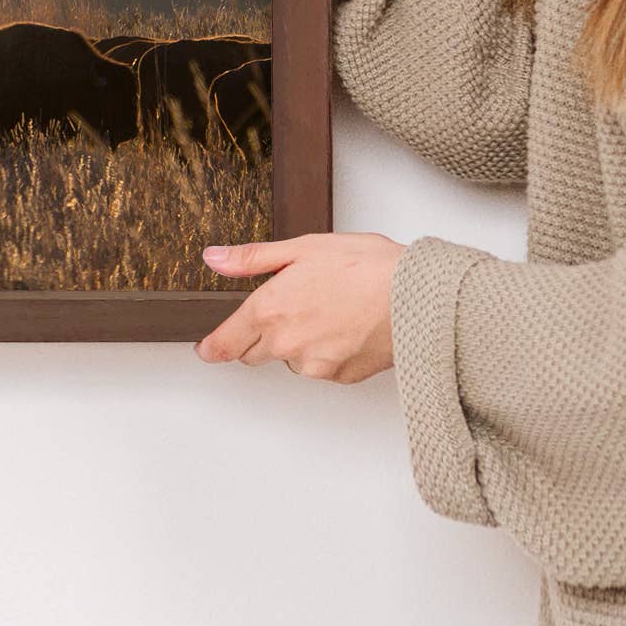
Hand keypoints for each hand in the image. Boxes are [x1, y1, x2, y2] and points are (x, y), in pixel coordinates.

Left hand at [195, 232, 400, 381]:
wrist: (418, 296)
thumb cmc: (366, 266)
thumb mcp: (302, 248)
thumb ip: (251, 259)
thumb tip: (214, 259)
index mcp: (269, 311)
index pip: (225, 344)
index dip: (213, 347)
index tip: (207, 349)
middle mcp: (287, 345)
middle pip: (255, 354)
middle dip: (261, 337)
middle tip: (288, 310)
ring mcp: (315, 365)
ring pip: (291, 361)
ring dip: (298, 344)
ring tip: (328, 311)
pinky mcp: (342, 377)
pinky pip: (322, 368)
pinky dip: (327, 352)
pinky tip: (346, 327)